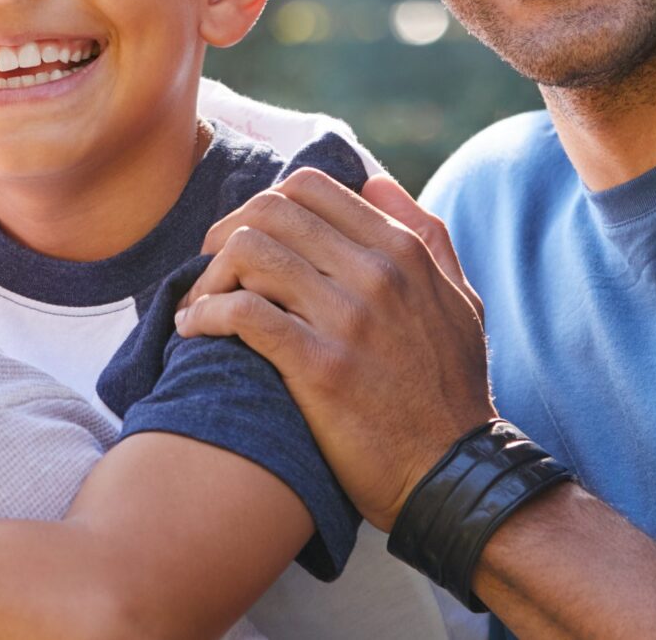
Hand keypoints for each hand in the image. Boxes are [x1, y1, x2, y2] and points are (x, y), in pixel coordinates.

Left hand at [175, 170, 495, 529]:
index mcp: (403, 251)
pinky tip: (195, 331)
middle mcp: (377, 274)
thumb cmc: (451, 389)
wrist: (453, 475)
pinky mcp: (321, 368)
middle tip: (209, 270)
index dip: (262, 204)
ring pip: (249, 252)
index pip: (308, 187)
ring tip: (198, 306)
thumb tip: (374, 180)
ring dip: (209, 277)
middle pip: (269, 211)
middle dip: (225, 233)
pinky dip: (206, 316)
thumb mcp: (460, 299)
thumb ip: (425, 234)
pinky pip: (243, 314)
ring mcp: (349, 319)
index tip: (244, 237)